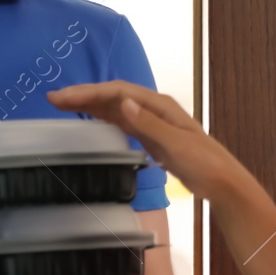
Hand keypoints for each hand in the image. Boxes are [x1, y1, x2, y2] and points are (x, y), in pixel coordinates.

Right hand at [47, 81, 250, 203]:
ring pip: (115, 108)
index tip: (62, 97)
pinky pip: (121, 122)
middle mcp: (154, 108)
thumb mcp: (175, 144)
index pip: (117, 92)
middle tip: (53, 99)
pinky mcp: (151, 136)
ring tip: (63, 106)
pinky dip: (103, 119)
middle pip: (113, 96)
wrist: (222, 182)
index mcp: (159, 105)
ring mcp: (152, 122)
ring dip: (90, 105)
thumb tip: (123, 103)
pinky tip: (90, 121)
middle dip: (84, 96)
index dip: (89, 93)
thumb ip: (148, 124)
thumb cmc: (204, 163)